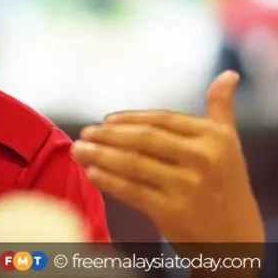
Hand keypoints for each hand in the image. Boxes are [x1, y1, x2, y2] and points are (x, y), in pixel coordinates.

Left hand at [72, 71, 263, 249]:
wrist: (236, 240)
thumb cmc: (225, 185)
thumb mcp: (228, 145)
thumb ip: (221, 108)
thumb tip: (228, 74)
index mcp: (215, 137)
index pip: (161, 120)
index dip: (129, 118)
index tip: (105, 120)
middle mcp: (204, 159)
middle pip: (142, 139)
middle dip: (107, 135)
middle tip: (84, 133)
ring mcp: (188, 187)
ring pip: (132, 164)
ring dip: (98, 155)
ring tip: (77, 150)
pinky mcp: (172, 212)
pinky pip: (131, 190)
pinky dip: (107, 180)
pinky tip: (91, 173)